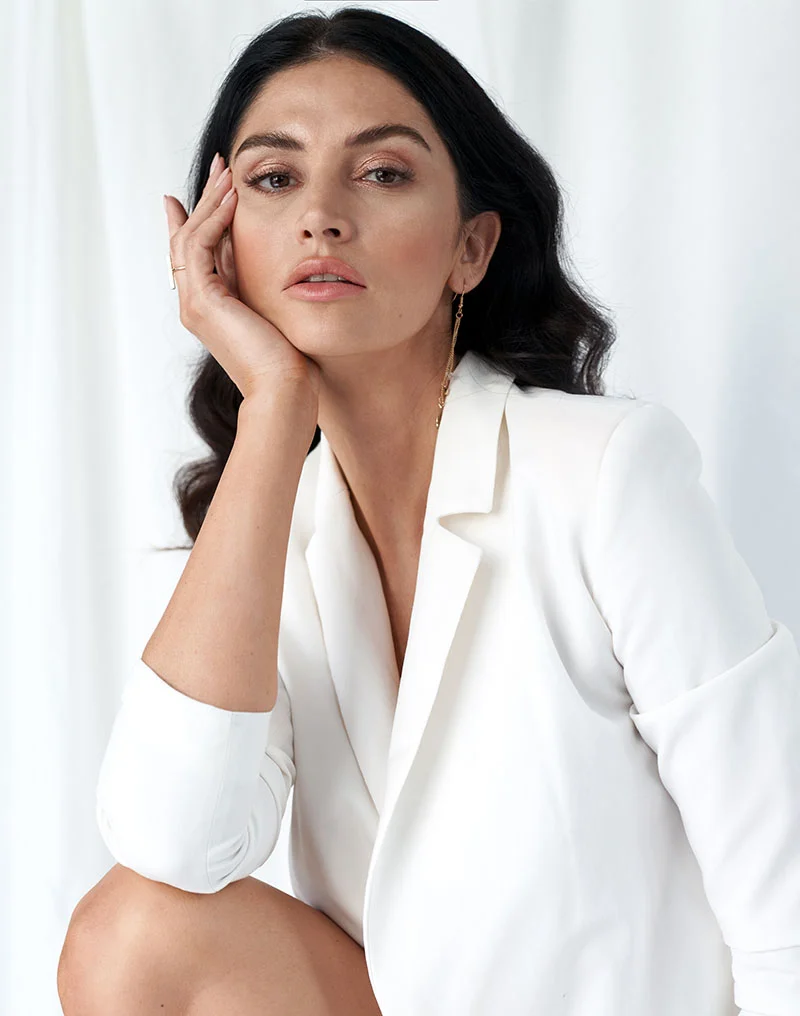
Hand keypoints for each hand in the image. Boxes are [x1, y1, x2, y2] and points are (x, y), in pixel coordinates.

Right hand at [163, 153, 319, 406]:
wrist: (285, 389)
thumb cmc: (292, 362)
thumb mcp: (277, 311)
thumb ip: (268, 286)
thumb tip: (283, 260)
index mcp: (212, 308)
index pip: (199, 253)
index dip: (203, 217)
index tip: (217, 188)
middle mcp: (196, 304)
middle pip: (189, 239)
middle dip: (206, 199)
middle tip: (222, 166)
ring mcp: (194, 303)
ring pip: (191, 238)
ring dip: (211, 201)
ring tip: (229, 172)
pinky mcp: (203, 300)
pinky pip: (200, 247)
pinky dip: (215, 219)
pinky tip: (235, 198)